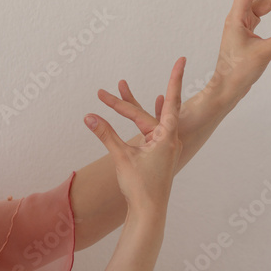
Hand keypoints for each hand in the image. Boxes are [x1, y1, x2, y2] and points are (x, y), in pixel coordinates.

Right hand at [84, 57, 185, 211]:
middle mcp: (171, 137)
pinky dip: (155, 115)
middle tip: (122, 83)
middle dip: (128, 100)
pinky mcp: (162, 152)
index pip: (172, 100)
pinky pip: (157, 128)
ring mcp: (168, 145)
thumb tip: (89, 116)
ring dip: (139, 106)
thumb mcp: (121, 156)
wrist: (150, 211)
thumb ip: (106, 134)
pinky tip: (157, 103)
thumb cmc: (139, 185)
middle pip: (150, 111)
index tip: (182, 59)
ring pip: (152, 119)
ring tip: (125, 87)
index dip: (175, 78)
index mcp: (167, 135)